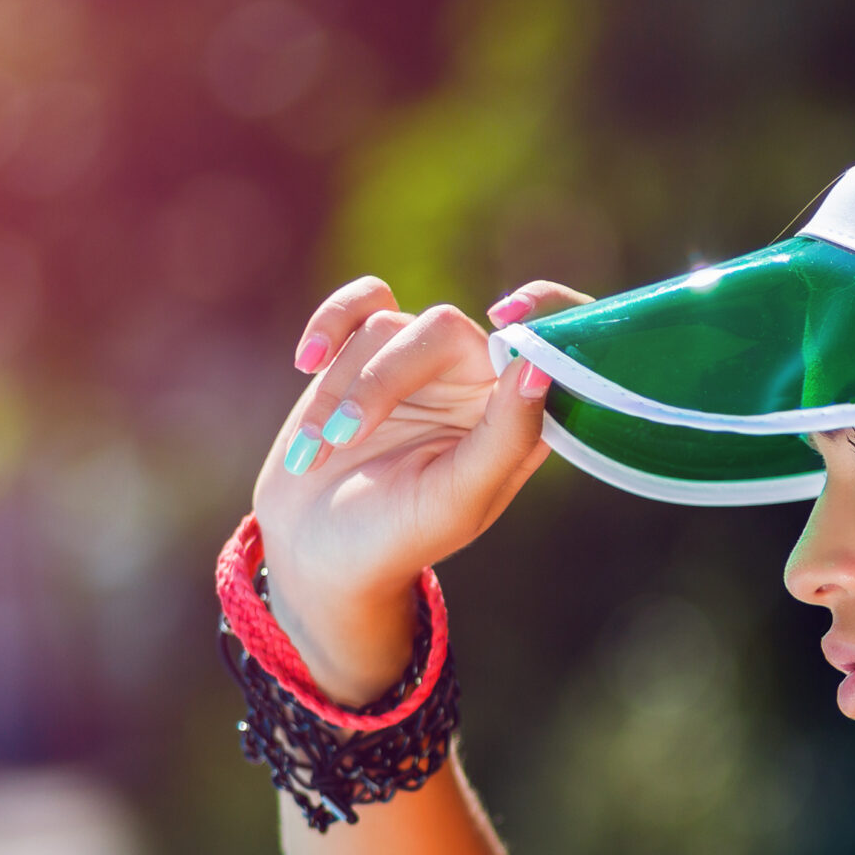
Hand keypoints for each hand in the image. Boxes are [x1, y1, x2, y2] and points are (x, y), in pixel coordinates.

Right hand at [250, 277, 590, 704]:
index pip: (547, 344)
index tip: (510, 315)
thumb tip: (536, 366)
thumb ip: (506, 437)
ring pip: (386, 324)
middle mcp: (475, 382)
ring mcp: (422, 364)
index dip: (544, 309)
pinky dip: (329, 324)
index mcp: (517, 419)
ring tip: (319, 448)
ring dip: (340, 388)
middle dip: (381, 380)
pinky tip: (306, 363)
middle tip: (345, 436)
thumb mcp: (456, 499)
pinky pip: (360, 303)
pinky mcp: (370, 351)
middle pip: (442, 328)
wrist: (318, 551)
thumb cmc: (396, 536)